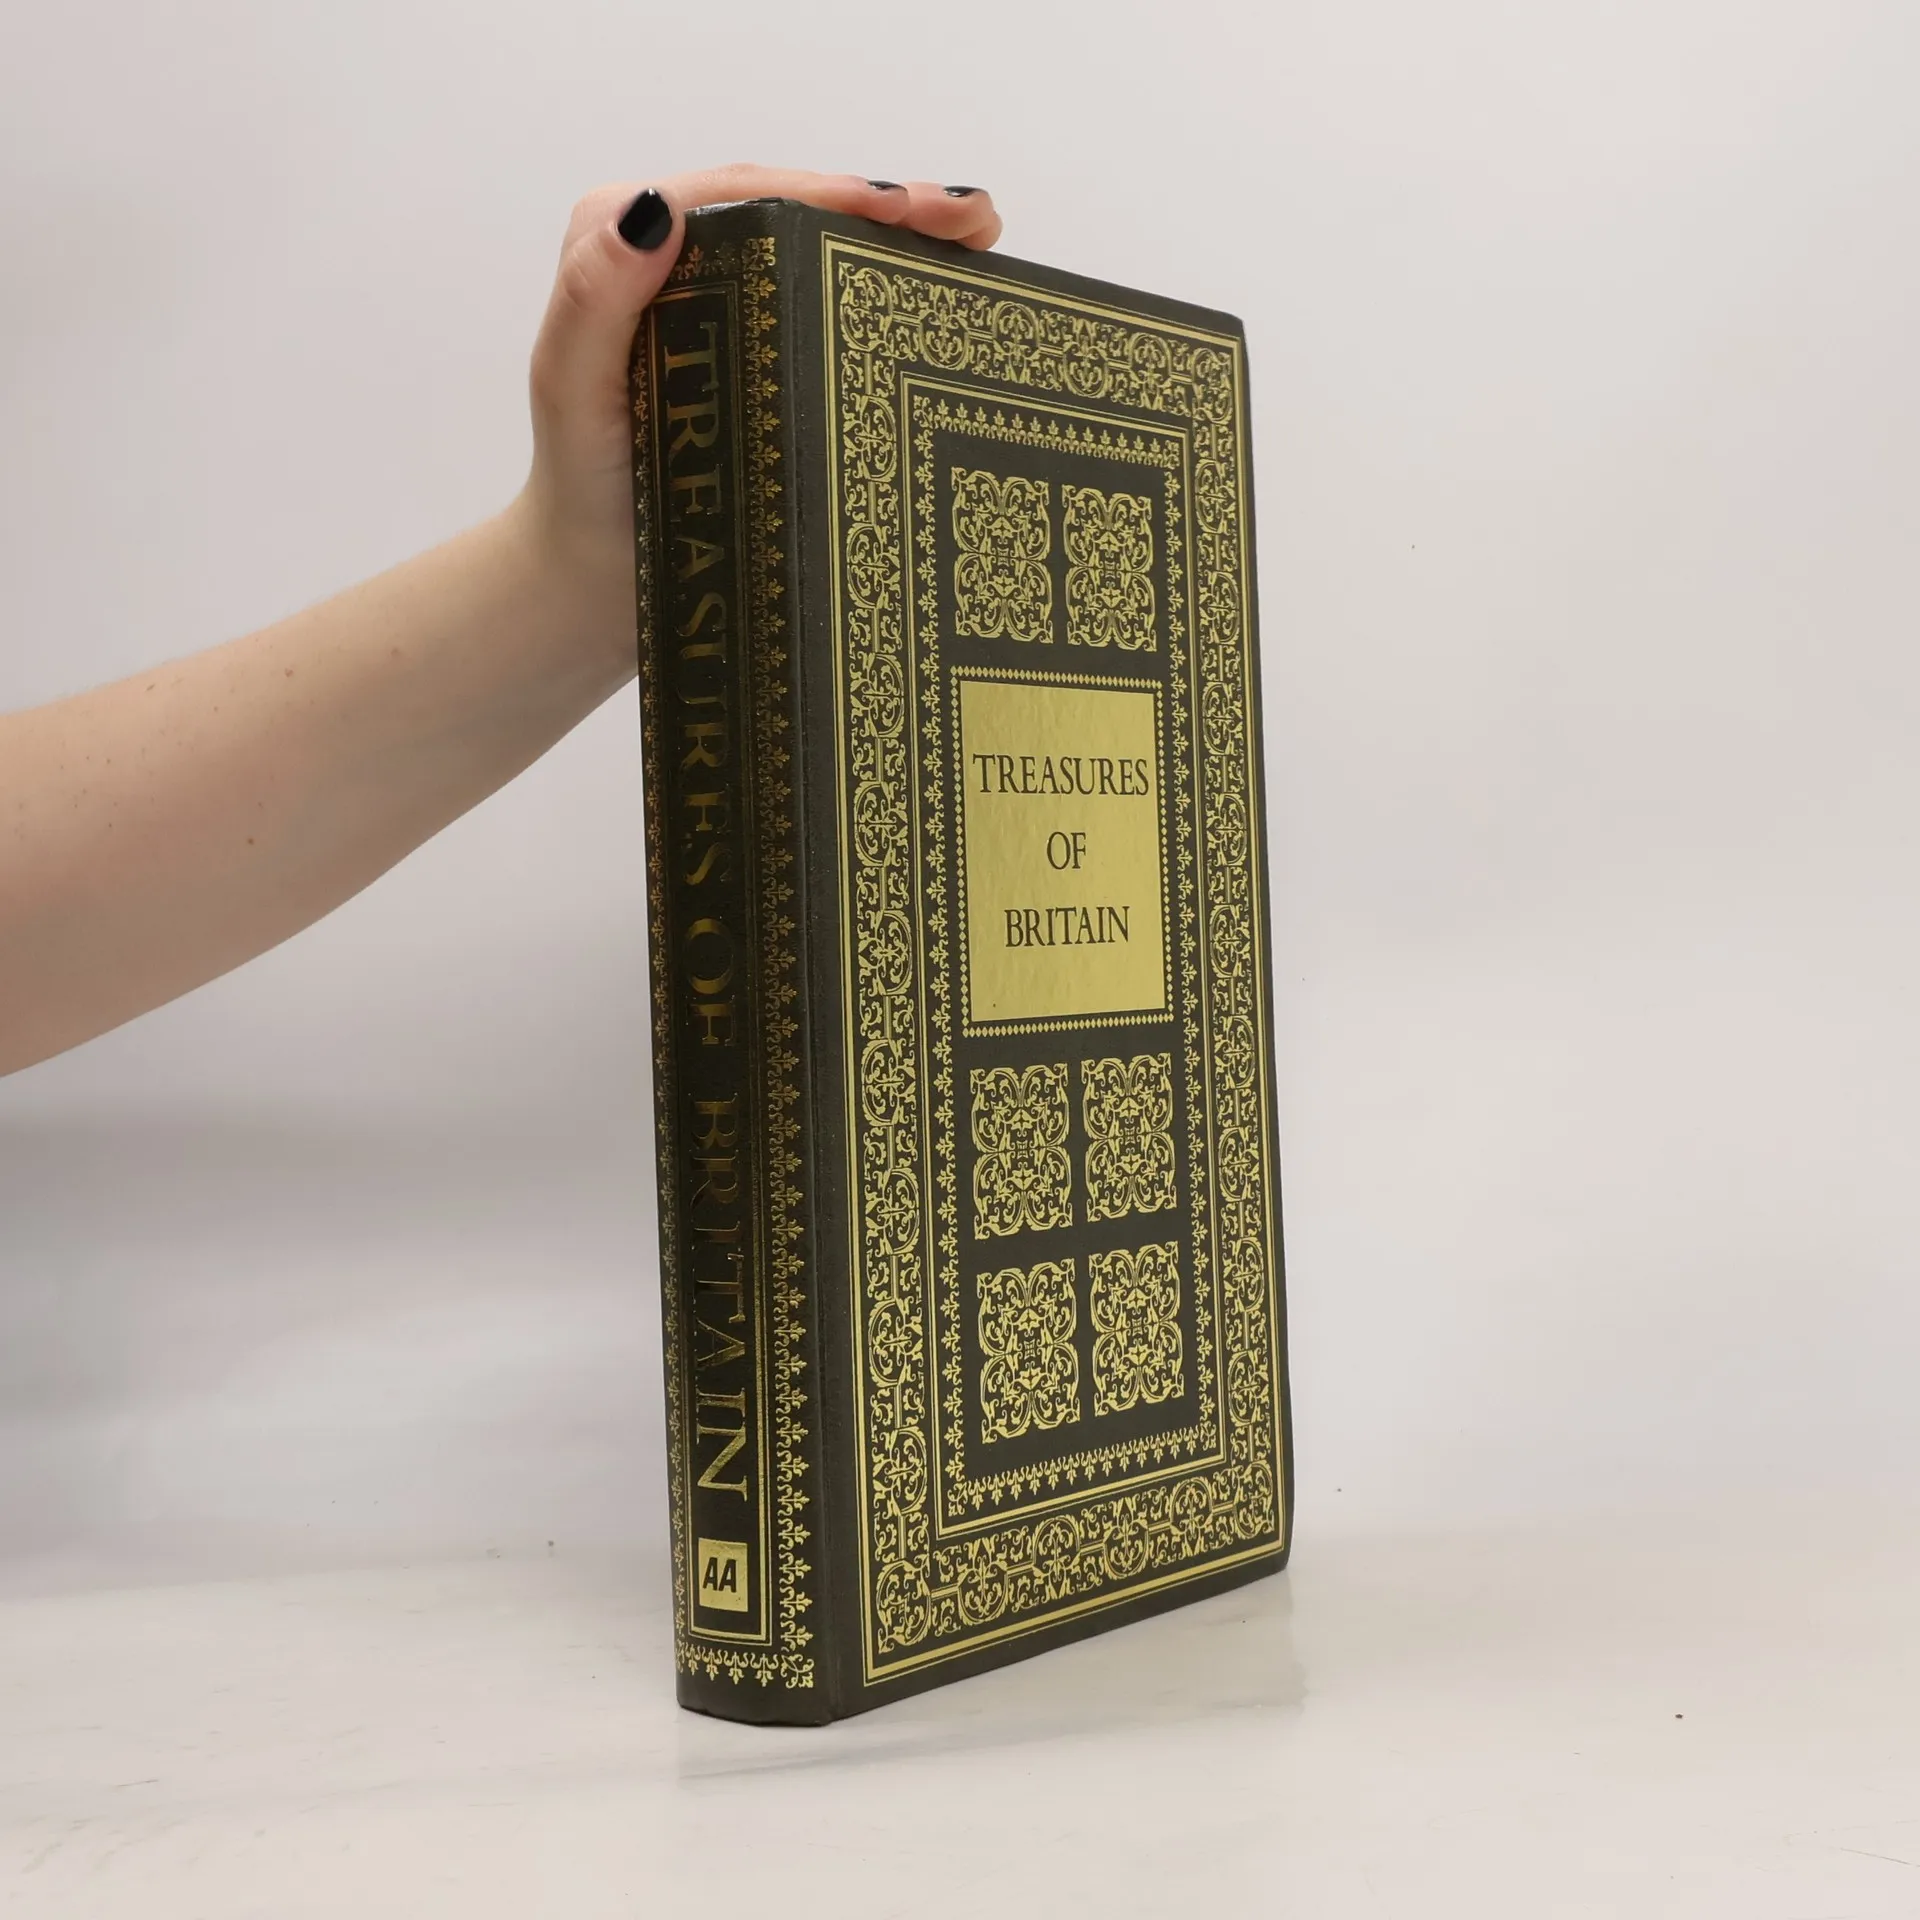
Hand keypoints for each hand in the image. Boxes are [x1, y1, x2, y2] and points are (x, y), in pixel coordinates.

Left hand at [516, 165, 1001, 675]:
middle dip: (891, 206)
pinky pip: (825, 309)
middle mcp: (677, 258)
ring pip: (820, 252)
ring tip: (979, 239)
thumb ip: (592, 303)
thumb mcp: (572, 391)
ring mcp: (723, 305)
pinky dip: (889, 294)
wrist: (596, 580)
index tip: (903, 209)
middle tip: (973, 221)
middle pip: (797, 209)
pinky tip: (948, 292)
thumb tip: (649, 213)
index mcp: (623, 239)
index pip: (746, 193)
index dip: (832, 193)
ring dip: (904, 240)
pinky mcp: (755, 354)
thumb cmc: (582, 490)